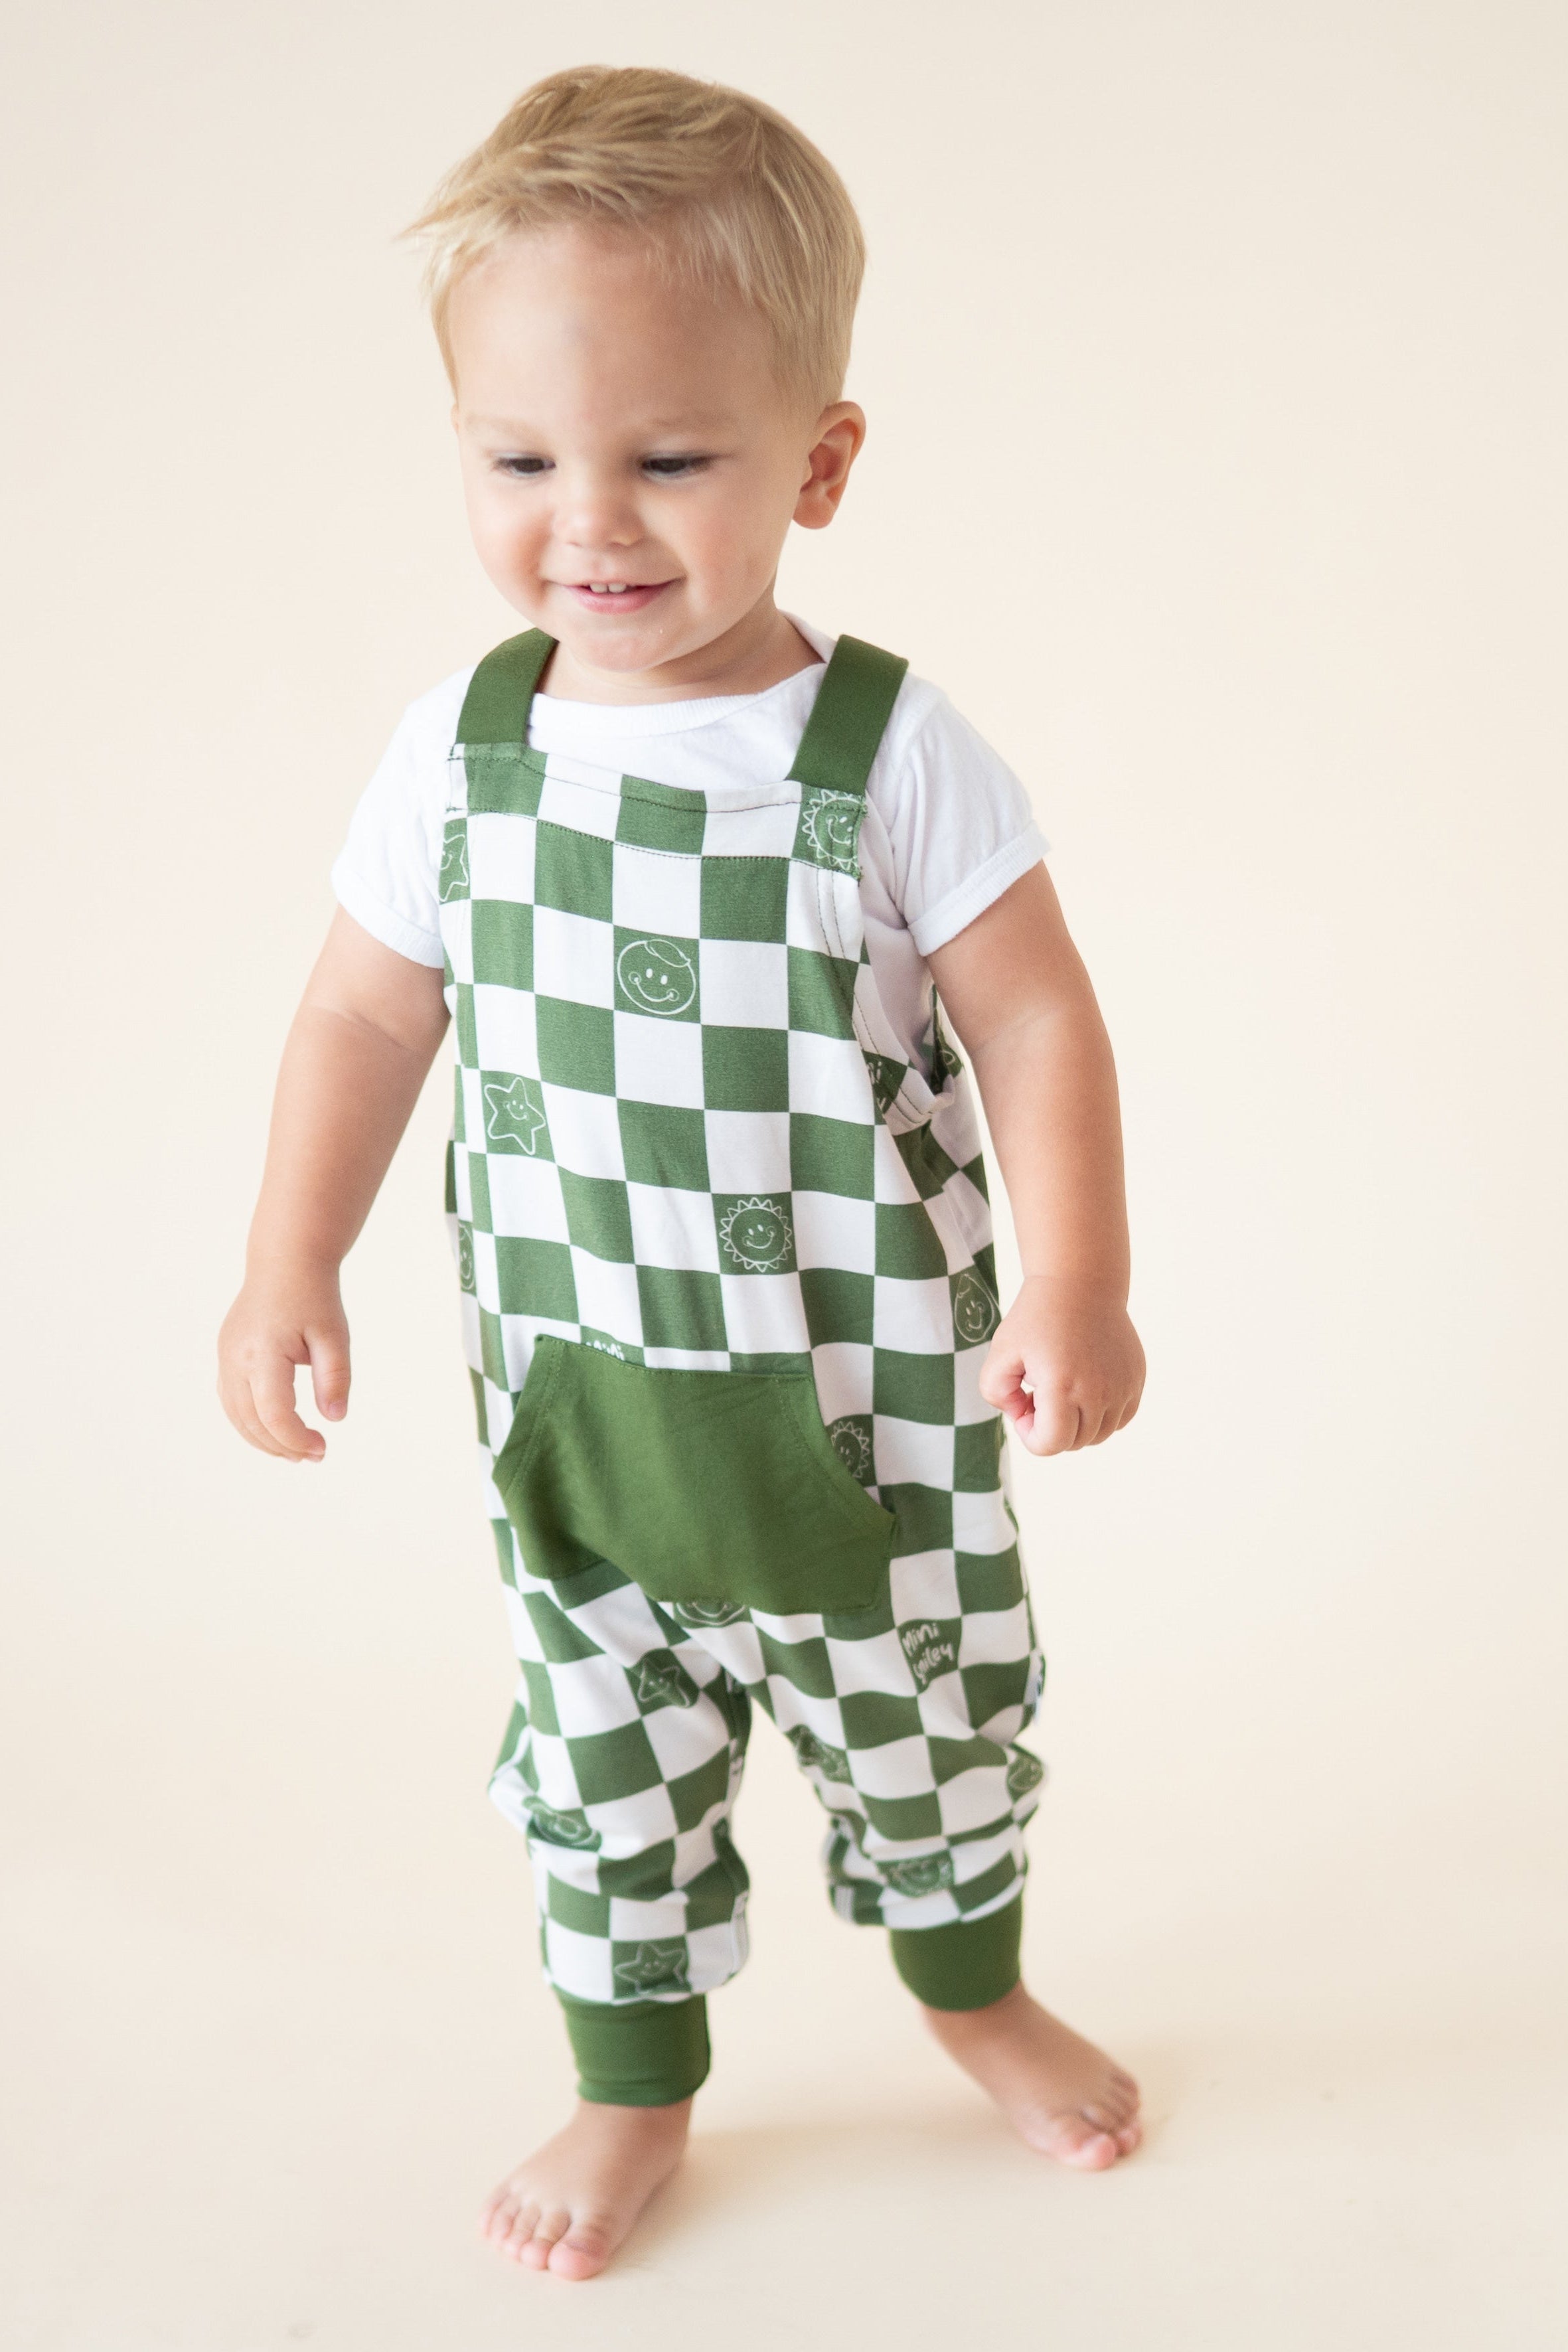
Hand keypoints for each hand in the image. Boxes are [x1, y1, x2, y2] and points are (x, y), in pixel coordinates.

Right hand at [217, 1263, 349, 1461]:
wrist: (285, 1263)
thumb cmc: (314, 1297)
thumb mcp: (335, 1334)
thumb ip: (335, 1377)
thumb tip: (335, 1419)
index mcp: (264, 1351)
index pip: (274, 1413)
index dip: (297, 1439)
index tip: (323, 1448)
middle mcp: (236, 1358)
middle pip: (252, 1421)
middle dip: (283, 1446)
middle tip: (315, 1455)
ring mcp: (225, 1357)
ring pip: (236, 1416)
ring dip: (264, 1440)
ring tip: (296, 1452)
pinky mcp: (225, 1356)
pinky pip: (231, 1401)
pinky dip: (250, 1423)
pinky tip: (276, 1431)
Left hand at [979, 1276, 1144, 1455]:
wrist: (1081, 1285)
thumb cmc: (1036, 1318)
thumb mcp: (1000, 1352)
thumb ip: (995, 1393)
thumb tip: (1020, 1414)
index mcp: (1062, 1386)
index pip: (1051, 1445)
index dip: (1030, 1436)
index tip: (1023, 1406)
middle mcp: (1099, 1391)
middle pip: (1074, 1442)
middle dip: (1050, 1427)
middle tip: (1038, 1393)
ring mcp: (1123, 1387)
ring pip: (1099, 1434)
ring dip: (1076, 1423)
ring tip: (1061, 1389)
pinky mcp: (1136, 1379)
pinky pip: (1119, 1418)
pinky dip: (1101, 1414)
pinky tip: (1084, 1386)